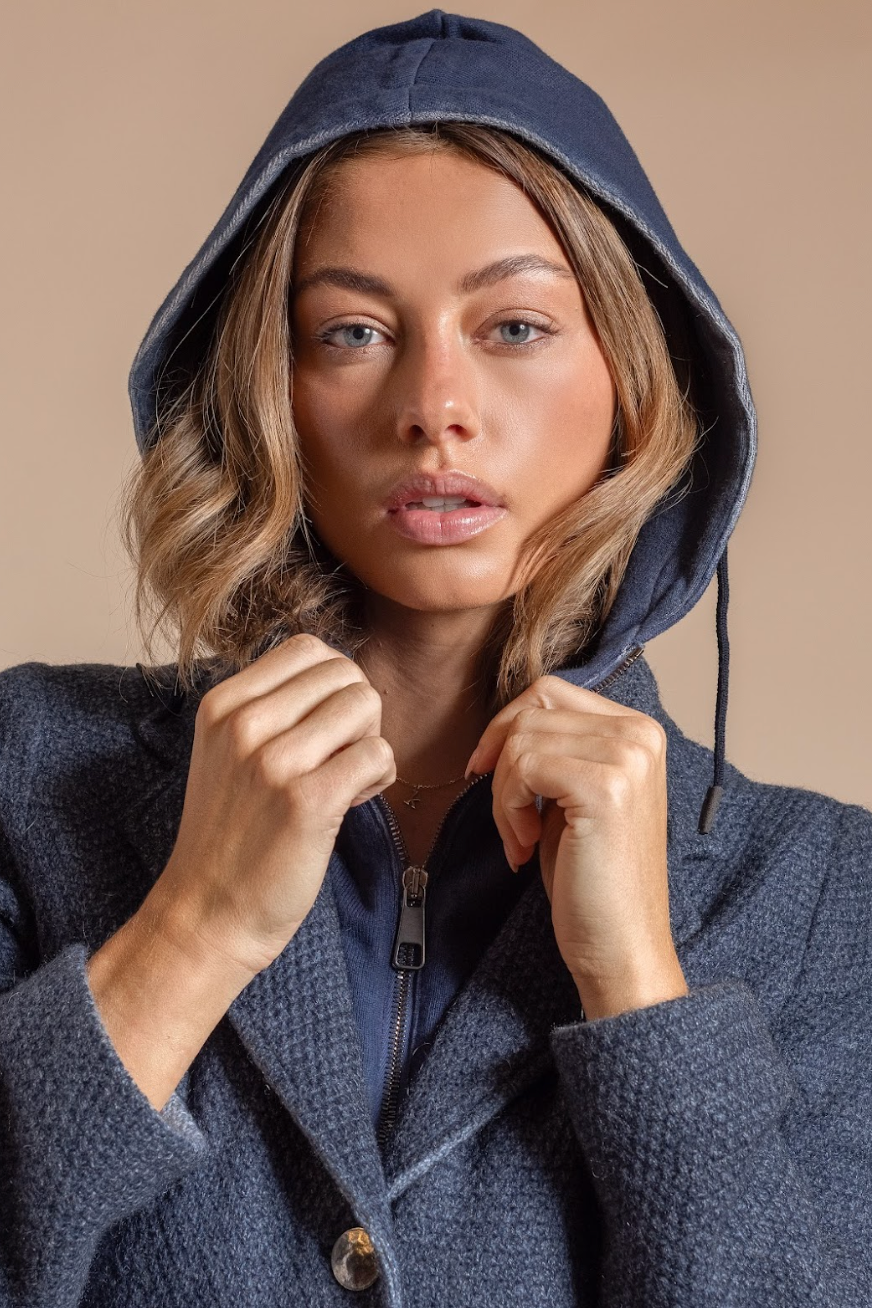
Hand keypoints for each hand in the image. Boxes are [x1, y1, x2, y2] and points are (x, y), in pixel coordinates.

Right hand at [147, 634, 395, 977]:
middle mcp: (243, 724)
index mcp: (222, 704)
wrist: (206, 915)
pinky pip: (378, 752)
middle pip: (344, 673)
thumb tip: (342, 672)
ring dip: (370, 744)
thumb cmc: (230, 834)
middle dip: (358, 713)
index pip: (308, 649)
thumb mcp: (229, 752)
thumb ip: (273, 707)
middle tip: (339, 759)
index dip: (332, 685)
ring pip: (366, 705)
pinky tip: (352, 802)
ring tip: (344, 782)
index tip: (320, 731)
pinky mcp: (307, 800)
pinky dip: (379, 776)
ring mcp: (273, 761)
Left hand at [465, 676, 687, 1018]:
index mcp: (639, 730)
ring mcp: (627, 757)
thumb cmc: (592, 880)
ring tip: (521, 841)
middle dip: (501, 759)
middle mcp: (641, 734)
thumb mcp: (572, 797)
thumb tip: (505, 722)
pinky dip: (507, 809)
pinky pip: (522, 768)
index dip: (507, 728)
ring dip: (503, 794)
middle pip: (532, 707)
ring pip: (521, 738)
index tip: (488, 774)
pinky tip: (526, 849)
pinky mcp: (605, 786)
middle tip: (506, 816)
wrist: (621, 947)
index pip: (549, 691)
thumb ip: (556, 749)